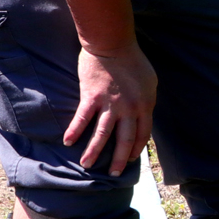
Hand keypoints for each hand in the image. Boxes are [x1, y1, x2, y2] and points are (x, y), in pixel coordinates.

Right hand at [65, 43, 156, 175]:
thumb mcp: (150, 82)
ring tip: (87, 165)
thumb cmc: (133, 60)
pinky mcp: (91, 97)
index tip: (131, 159)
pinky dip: (75, 131)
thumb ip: (146, 99)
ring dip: (94, 152)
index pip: (142, 134)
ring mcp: (110, 104)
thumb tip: (144, 112)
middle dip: (118, 159)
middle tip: (113, 174)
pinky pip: (82, 119)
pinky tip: (69, 142)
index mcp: (145, 105)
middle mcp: (129, 109)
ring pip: (102, 135)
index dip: (136, 149)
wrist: (113, 44)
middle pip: (124, 140)